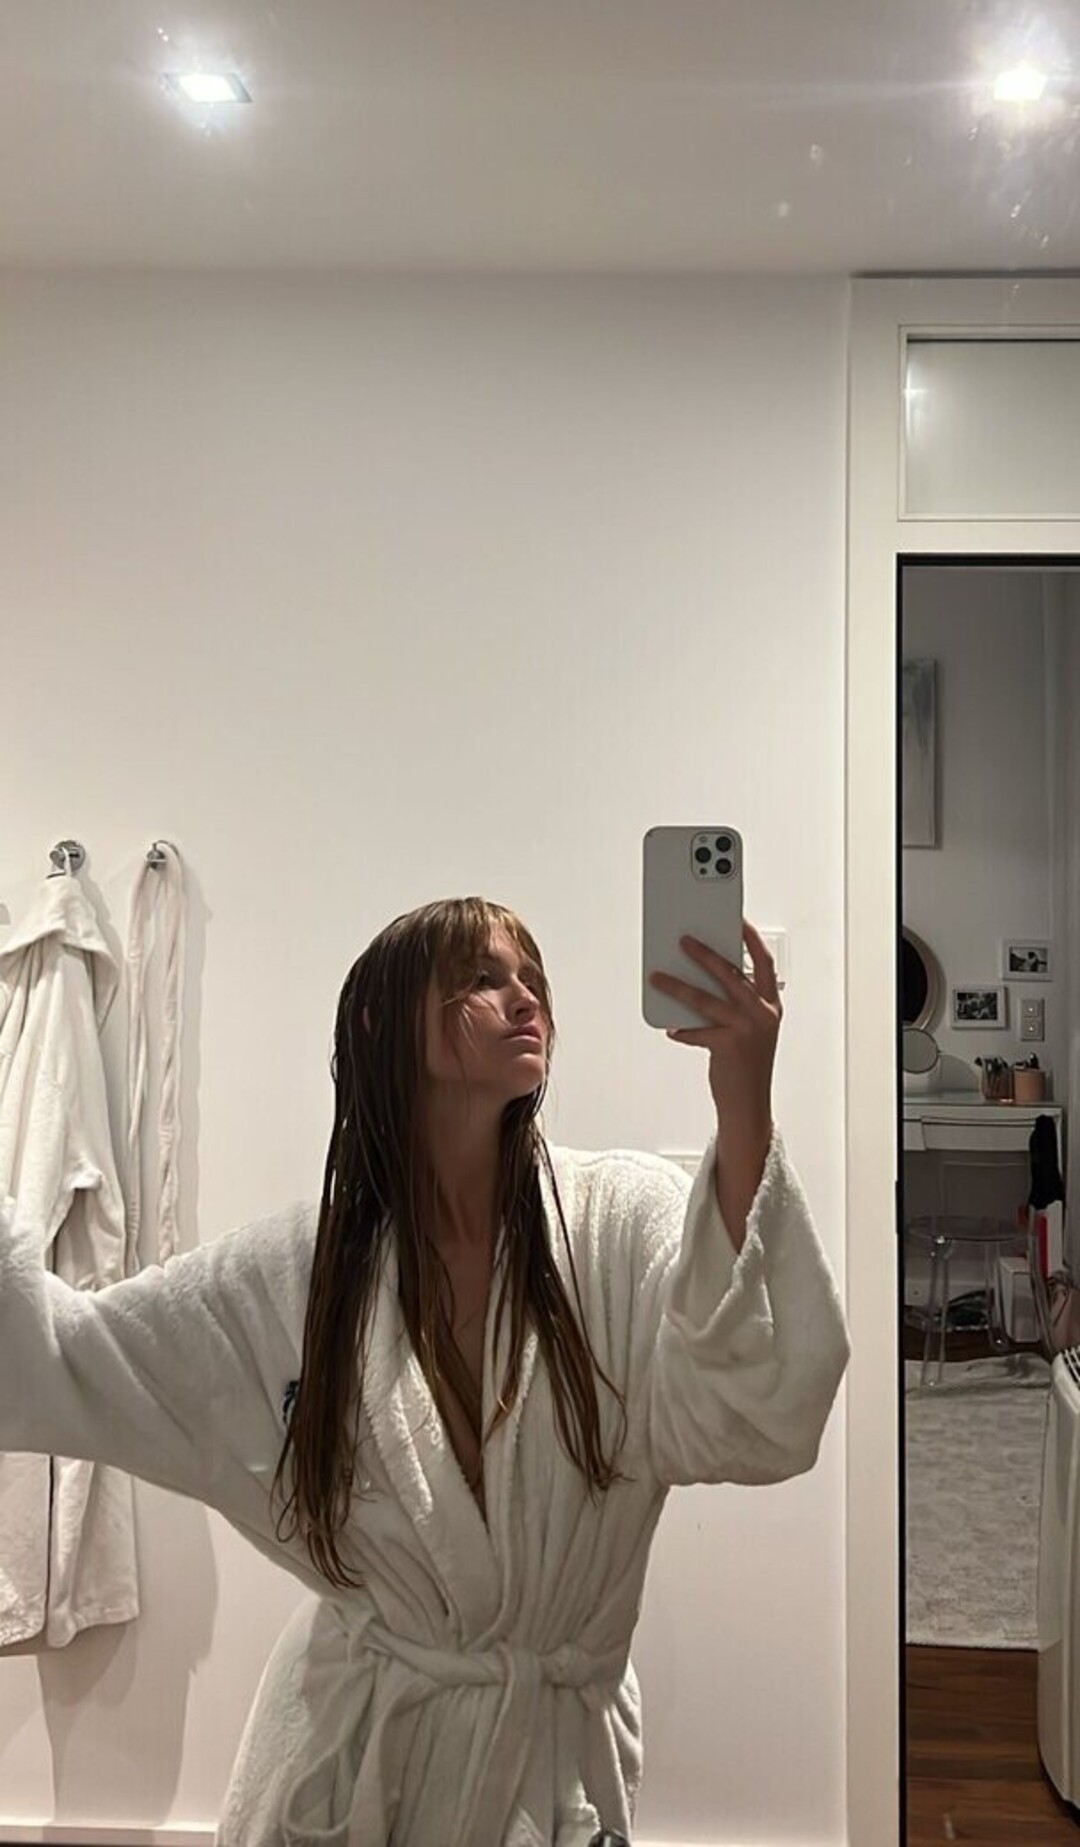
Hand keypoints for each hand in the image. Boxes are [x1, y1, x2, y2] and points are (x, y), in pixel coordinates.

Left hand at [648, 921, 781, 1131]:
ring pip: (706, 1000)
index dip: (750, 939)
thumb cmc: (748, 1064)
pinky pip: (697, 1032)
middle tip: (683, 940)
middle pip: (730, 973)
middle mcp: (762, 1014)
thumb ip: (735, 1003)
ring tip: (658, 978)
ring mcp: (746, 1031)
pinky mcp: (728, 1048)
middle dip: (704, 954)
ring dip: (678, 986)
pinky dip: (681, 1029)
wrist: (751, 1104)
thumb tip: (702, 977)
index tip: (736, 920)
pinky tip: (669, 1028)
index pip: (764, 962)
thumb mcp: (751, 1028)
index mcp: (771, 1005)